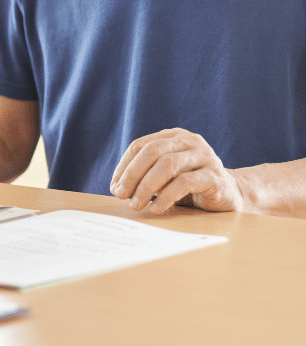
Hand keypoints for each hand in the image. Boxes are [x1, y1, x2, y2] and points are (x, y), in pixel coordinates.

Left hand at [110, 128, 244, 214]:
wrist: (231, 195)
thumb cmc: (191, 185)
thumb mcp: (167, 175)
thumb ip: (146, 174)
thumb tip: (117, 187)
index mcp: (173, 136)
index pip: (140, 145)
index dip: (124, 166)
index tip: (114, 186)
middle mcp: (189, 141)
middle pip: (152, 152)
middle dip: (132, 174)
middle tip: (121, 194)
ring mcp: (205, 156)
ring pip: (167, 165)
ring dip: (146, 186)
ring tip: (135, 204)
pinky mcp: (215, 176)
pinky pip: (184, 183)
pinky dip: (166, 196)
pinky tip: (155, 208)